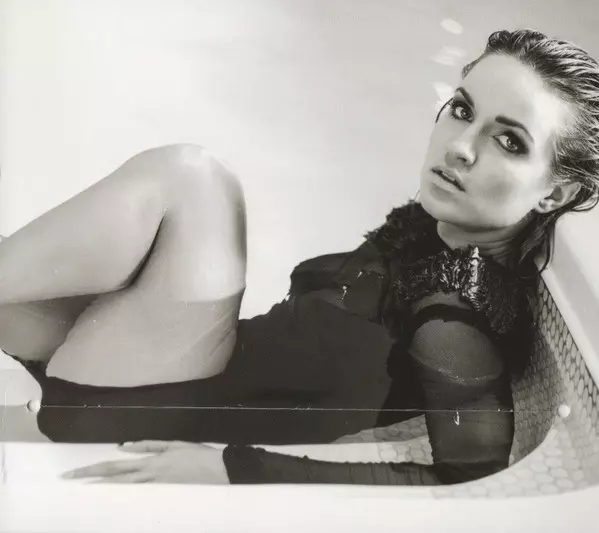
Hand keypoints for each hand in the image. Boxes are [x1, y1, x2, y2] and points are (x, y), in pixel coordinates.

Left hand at [62, 441, 229, 483]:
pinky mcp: (161, 491)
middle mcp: (148, 475)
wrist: (217, 470)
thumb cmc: (197, 455)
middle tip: (68, 478)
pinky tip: (112, 491)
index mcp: (150, 461)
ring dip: (101, 485)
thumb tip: (123, 446)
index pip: (115, 466)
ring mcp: (154, 486)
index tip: (75, 472)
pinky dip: (121, 490)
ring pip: (122, 487)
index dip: (94, 469)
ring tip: (83, 484)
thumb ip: (148, 445)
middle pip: (113, 477)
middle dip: (89, 476)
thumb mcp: (173, 444)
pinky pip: (136, 492)